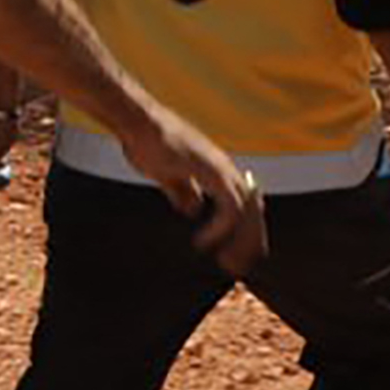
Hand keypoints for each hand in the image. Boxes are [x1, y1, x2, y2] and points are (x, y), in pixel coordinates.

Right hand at [122, 110, 266, 275]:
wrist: (137, 122)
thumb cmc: (146, 142)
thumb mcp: (167, 173)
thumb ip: (182, 191)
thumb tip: (192, 210)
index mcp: (217, 169)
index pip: (244, 203)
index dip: (245, 230)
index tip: (236, 254)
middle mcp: (226, 168)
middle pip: (253, 209)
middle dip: (249, 241)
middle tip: (239, 267)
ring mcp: (221, 169)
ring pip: (247, 211)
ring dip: (241, 240)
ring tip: (227, 262)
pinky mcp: (212, 171)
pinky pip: (229, 207)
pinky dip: (221, 228)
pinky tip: (204, 243)